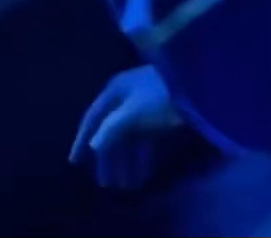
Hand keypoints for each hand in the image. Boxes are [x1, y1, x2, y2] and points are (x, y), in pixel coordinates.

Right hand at [70, 65, 184, 190]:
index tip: (74, 162)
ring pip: (130, 138)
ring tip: (125, 186)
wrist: (196, 84)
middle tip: (106, 184)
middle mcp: (127, 96)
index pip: (93, 117)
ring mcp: (144, 105)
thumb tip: (93, 145)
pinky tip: (141, 175)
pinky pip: (145, 139)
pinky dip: (142, 156)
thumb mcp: (131, 112)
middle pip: (112, 131)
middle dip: (109, 158)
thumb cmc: (158, 95)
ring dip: (126, 161)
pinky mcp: (161, 114)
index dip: (82, 140)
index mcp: (115, 91)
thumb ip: (111, 128)